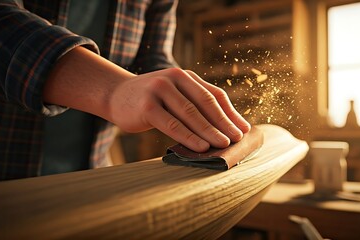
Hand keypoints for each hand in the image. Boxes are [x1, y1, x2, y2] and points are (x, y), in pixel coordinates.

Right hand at [44, 47, 249, 151]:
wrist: (116, 95)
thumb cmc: (152, 100)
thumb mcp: (175, 95)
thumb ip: (196, 105)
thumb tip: (225, 127)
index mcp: (186, 76)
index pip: (214, 95)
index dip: (231, 113)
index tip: (244, 129)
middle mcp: (175, 78)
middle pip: (206, 103)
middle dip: (224, 123)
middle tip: (237, 139)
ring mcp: (160, 90)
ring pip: (190, 114)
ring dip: (210, 131)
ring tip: (224, 144)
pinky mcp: (147, 106)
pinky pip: (172, 124)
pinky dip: (188, 136)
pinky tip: (201, 146)